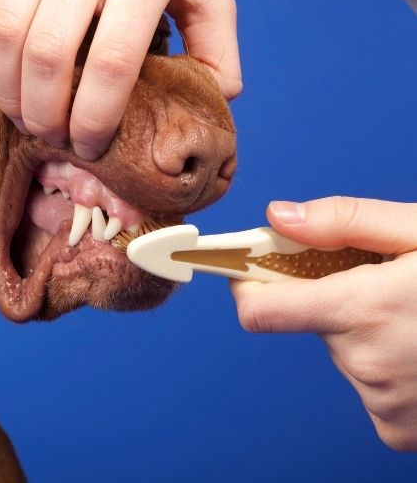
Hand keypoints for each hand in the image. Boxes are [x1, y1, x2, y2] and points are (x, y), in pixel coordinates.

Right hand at [0, 0, 240, 158]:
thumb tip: (218, 95)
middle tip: (50, 134)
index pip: (112, 59)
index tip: (90, 145)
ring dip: (4, 87)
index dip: (96, 117)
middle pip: (48, 52)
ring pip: (2, 26)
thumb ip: (217, 35)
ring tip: (19, 112)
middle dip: (44, 113)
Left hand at [232, 197, 416, 450]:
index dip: (247, 285)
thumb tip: (276, 215)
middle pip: (312, 323)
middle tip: (385, 283)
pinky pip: (372, 389)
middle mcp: (367, 365)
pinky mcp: (400, 432)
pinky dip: (391, 367)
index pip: (259, 311)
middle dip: (335, 298)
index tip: (251, 268)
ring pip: (346, 354)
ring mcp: (385, 405)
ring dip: (369, 333)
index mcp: (363, 311)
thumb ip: (342, 222)